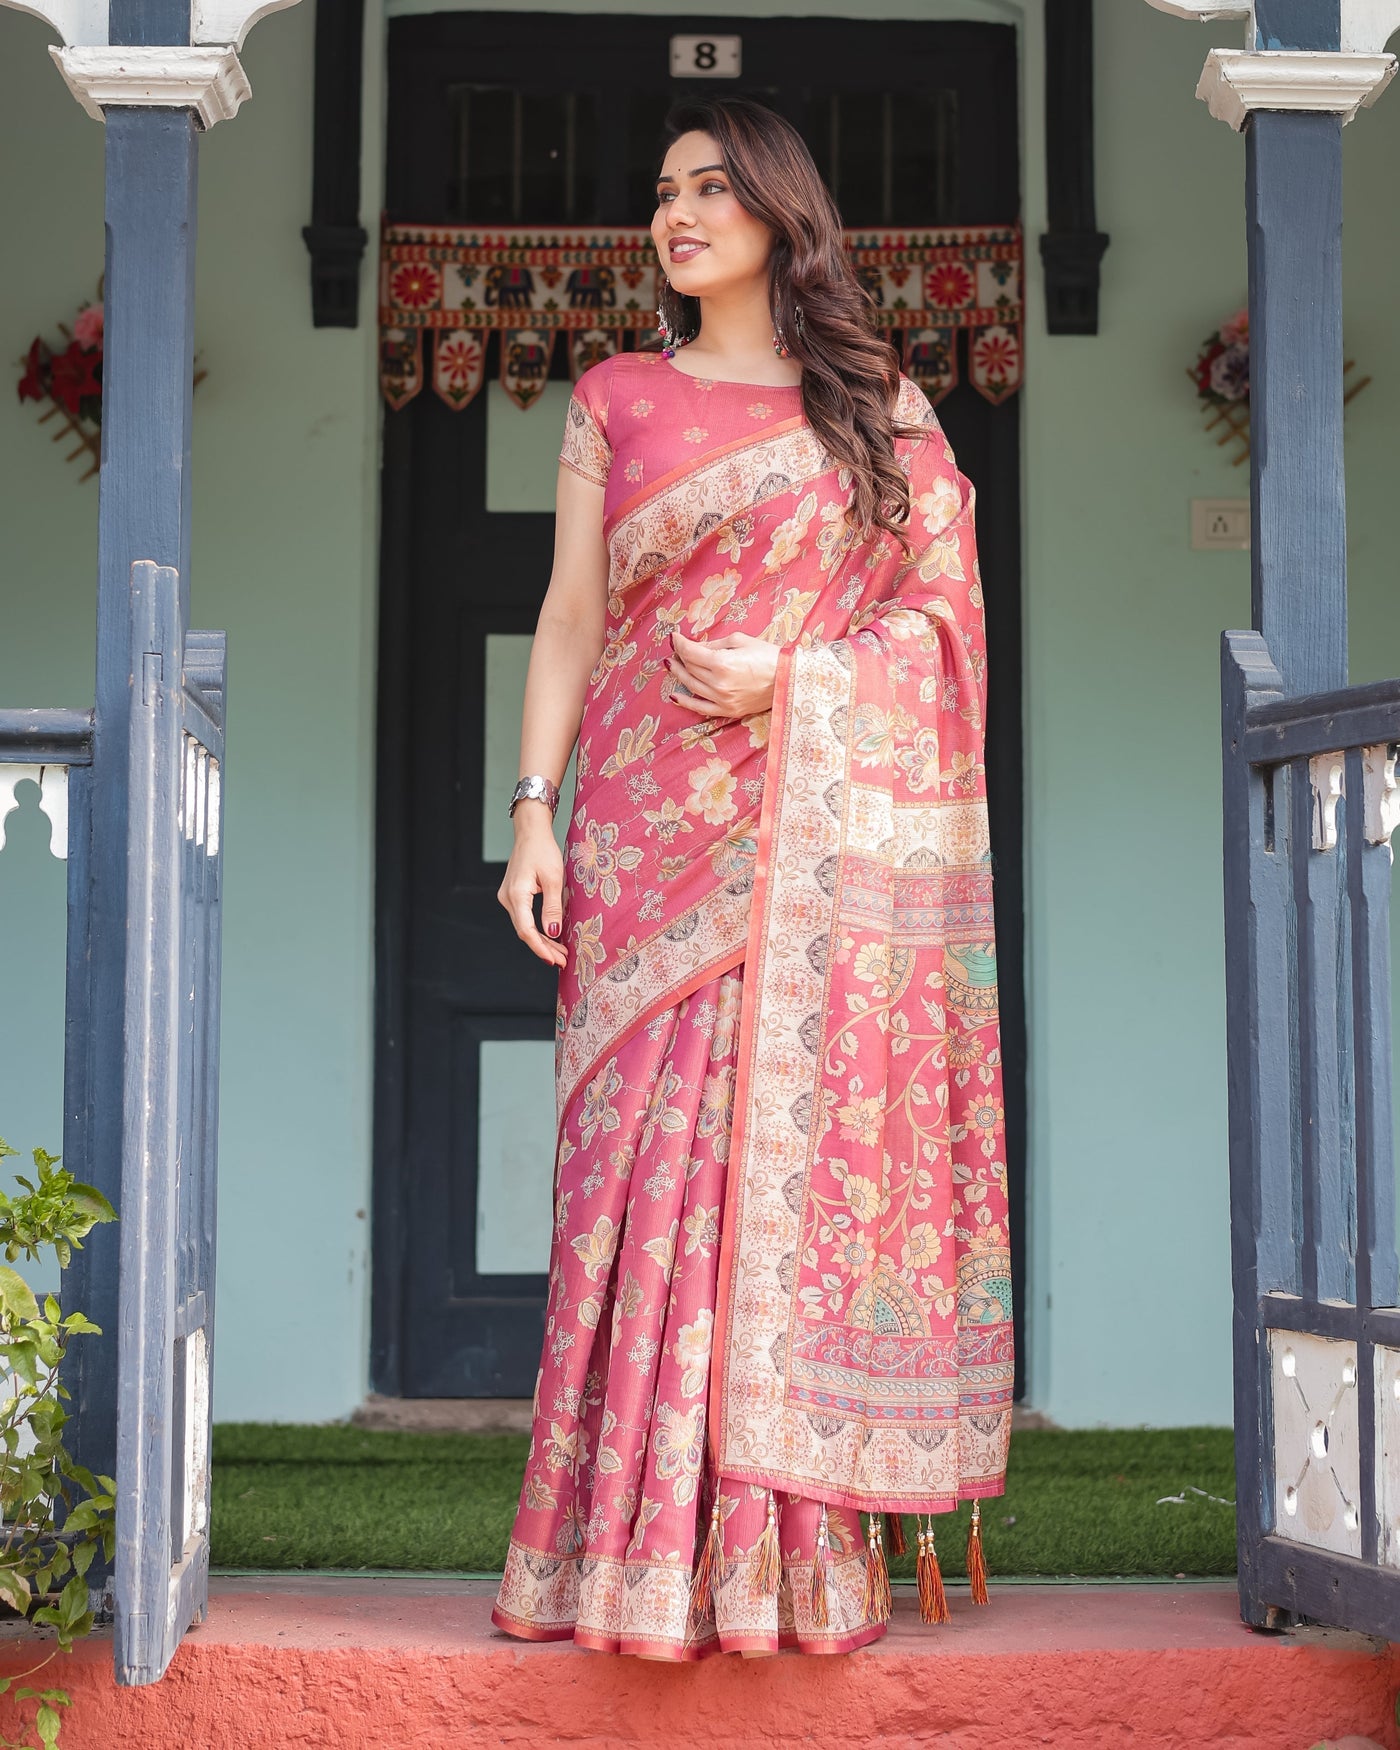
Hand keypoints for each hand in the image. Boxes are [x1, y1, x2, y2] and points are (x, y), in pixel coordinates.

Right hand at [497, 807, 566, 967]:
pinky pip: (525, 917)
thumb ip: (553, 908)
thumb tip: (553, 933)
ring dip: (542, 940)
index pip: (526, 930)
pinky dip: (538, 929)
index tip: (554, 960)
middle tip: (563, 961)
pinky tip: (551, 937)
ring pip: (525, 926)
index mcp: (516, 895)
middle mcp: (507, 898)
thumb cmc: (543, 851)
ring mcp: (508, 897)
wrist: (531, 833)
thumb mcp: (554, 879)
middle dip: (544, 948)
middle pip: (525, 931)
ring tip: (560, 953)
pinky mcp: (513, 895)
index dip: (540, 948)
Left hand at [668, 631, 778, 719]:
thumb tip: (695, 647)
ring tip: (672, 665)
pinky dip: (686, 702)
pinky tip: (674, 695)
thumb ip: (713, 644)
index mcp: (722, 663)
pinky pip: (701, 708)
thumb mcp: (739, 640)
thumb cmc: (767, 655)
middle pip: (690, 668)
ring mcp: (722, 699)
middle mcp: (719, 683)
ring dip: (679, 674)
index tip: (674, 637)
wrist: (788, 679)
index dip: (679, 643)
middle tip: (675, 649)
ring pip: (691, 686)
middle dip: (680, 656)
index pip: (690, 652)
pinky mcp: (728, 710)